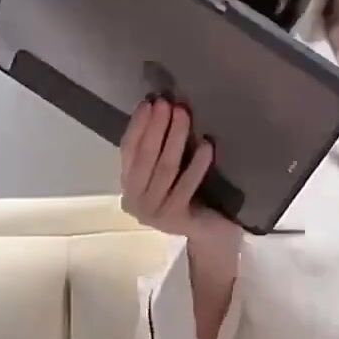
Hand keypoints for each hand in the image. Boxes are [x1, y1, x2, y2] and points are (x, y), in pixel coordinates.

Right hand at [119, 99, 240, 257]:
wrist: (210, 236)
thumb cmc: (191, 199)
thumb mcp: (168, 174)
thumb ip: (158, 151)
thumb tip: (161, 109)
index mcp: (129, 187)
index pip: (128, 151)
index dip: (138, 125)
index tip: (150, 102)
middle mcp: (135, 201)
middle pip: (145, 157)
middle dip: (156, 127)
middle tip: (167, 103)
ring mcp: (154, 213)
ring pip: (165, 169)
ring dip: (174, 138)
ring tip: (183, 115)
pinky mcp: (176, 219)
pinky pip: (186, 186)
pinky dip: (196, 164)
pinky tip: (206, 145)